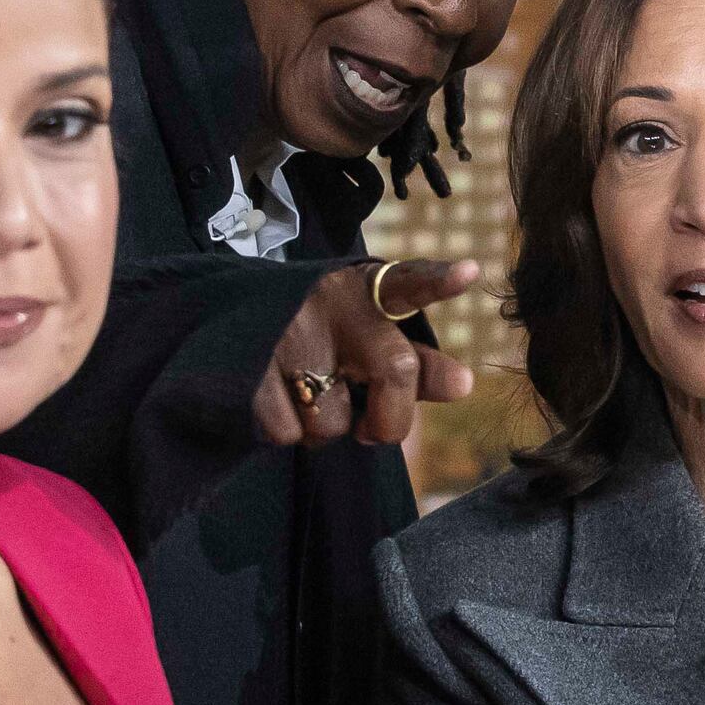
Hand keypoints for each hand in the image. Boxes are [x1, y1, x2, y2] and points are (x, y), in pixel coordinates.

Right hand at [252, 260, 480, 447]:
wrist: (234, 313)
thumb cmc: (327, 335)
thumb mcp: (369, 337)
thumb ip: (419, 365)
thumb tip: (464, 386)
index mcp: (368, 290)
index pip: (410, 281)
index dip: (439, 280)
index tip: (471, 272)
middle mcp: (332, 304)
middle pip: (396, 371)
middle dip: (390, 421)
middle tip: (373, 432)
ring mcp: (289, 334)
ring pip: (332, 421)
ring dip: (326, 429)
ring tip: (307, 394)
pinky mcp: (251, 368)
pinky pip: (288, 432)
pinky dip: (287, 432)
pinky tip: (277, 398)